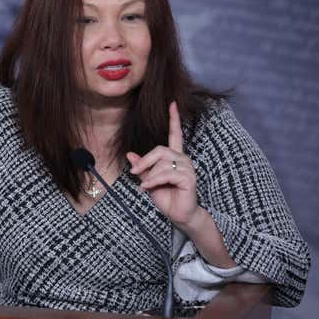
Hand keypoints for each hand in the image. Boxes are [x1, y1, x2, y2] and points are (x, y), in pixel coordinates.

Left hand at [126, 101, 201, 226]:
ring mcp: (187, 168)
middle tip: (134, 173)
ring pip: (162, 162)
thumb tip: (130, 153)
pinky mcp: (189, 178)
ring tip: (145, 186)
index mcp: (174, 157)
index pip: (175, 134)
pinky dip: (153, 181)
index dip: (174, 119)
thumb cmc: (166, 197)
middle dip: (144, 161)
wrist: (179, 215)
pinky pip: (166, 173)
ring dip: (149, 175)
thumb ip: (142, 167)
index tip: (172, 103)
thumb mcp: (149, 180)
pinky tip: (148, 188)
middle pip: (160, 149)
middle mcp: (183, 159)